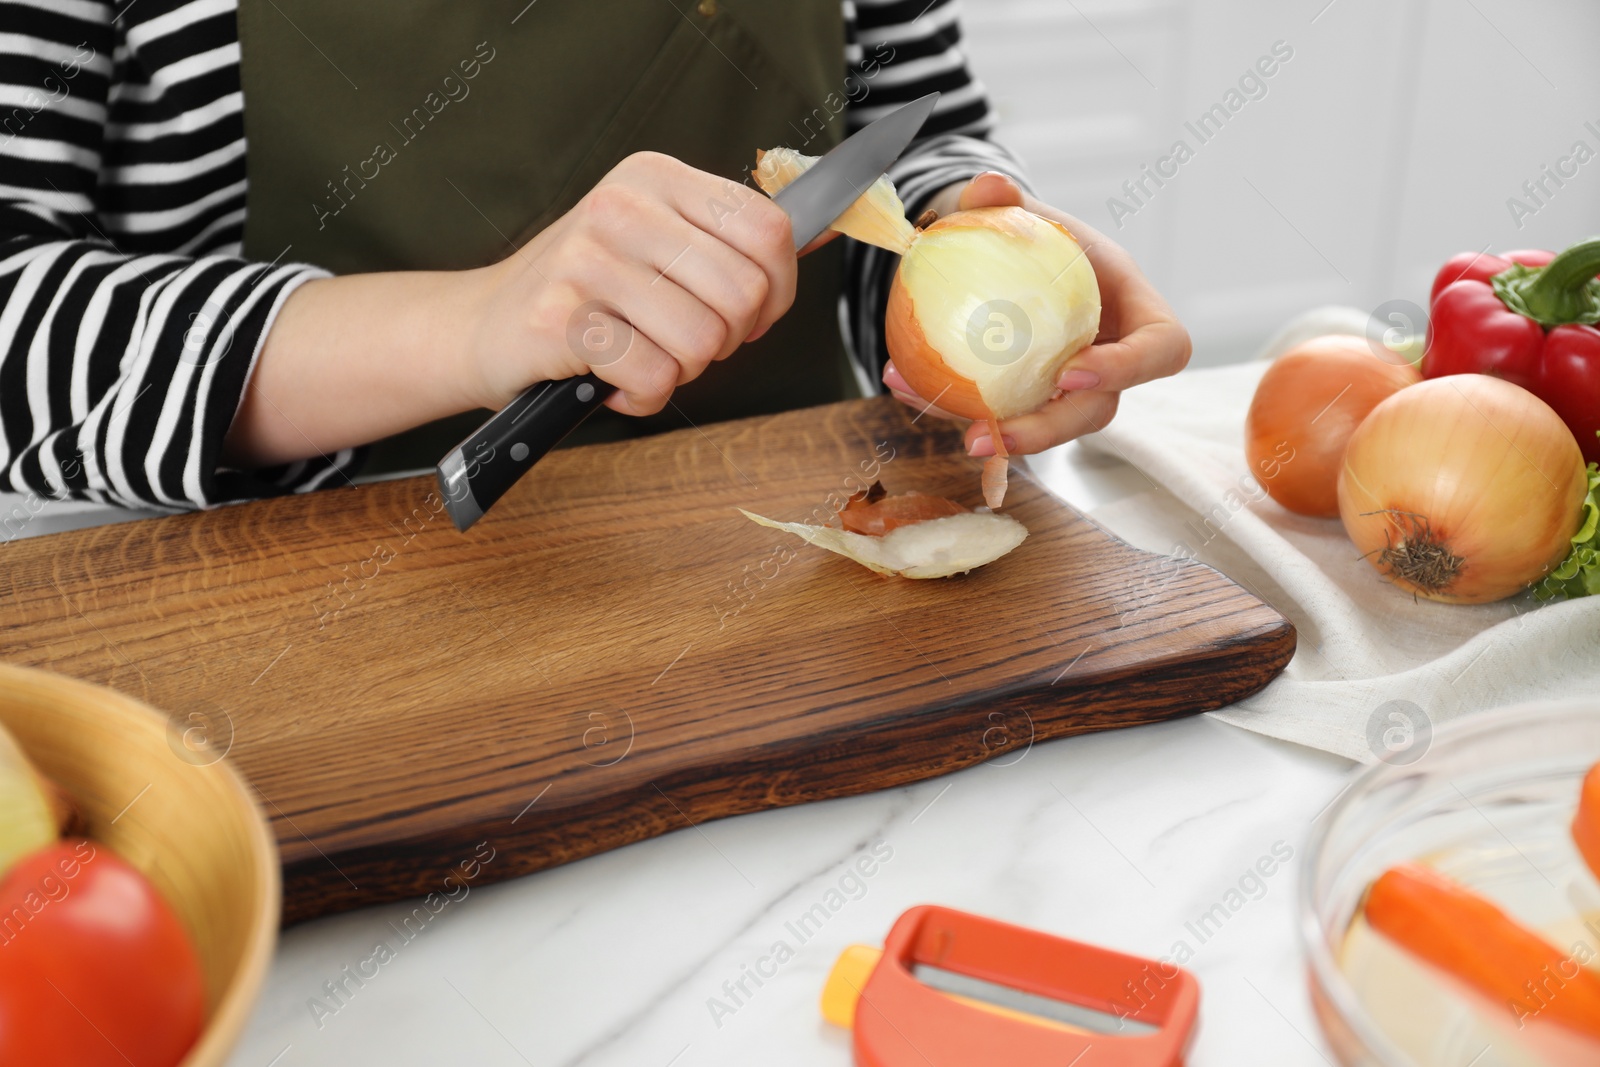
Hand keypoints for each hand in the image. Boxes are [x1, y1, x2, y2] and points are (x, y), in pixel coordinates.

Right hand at [467, 151, 796, 416]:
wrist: (481, 326)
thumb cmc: (585, 295)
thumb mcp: (658, 245)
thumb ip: (733, 241)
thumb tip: (827, 228)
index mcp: (656, 177)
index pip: (770, 232)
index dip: (777, 293)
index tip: (747, 315)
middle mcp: (622, 206)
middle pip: (743, 293)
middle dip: (726, 341)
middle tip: (681, 342)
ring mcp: (587, 259)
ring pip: (702, 342)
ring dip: (680, 371)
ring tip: (639, 355)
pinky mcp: (561, 318)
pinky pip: (653, 377)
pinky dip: (641, 397)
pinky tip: (609, 378)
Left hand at [883, 172, 1190, 455]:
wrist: (1010, 257)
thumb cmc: (1037, 234)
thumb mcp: (1025, 212)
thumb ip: (1008, 199)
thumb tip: (986, 187)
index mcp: (1134, 309)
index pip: (1162, 348)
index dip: (1128, 367)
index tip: (1071, 371)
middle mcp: (1111, 357)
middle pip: (1099, 410)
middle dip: (1049, 431)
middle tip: (996, 432)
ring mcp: (1073, 388)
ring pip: (1050, 427)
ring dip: (1001, 436)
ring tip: (959, 433)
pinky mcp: (1032, 400)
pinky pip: (1001, 414)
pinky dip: (954, 406)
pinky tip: (906, 385)